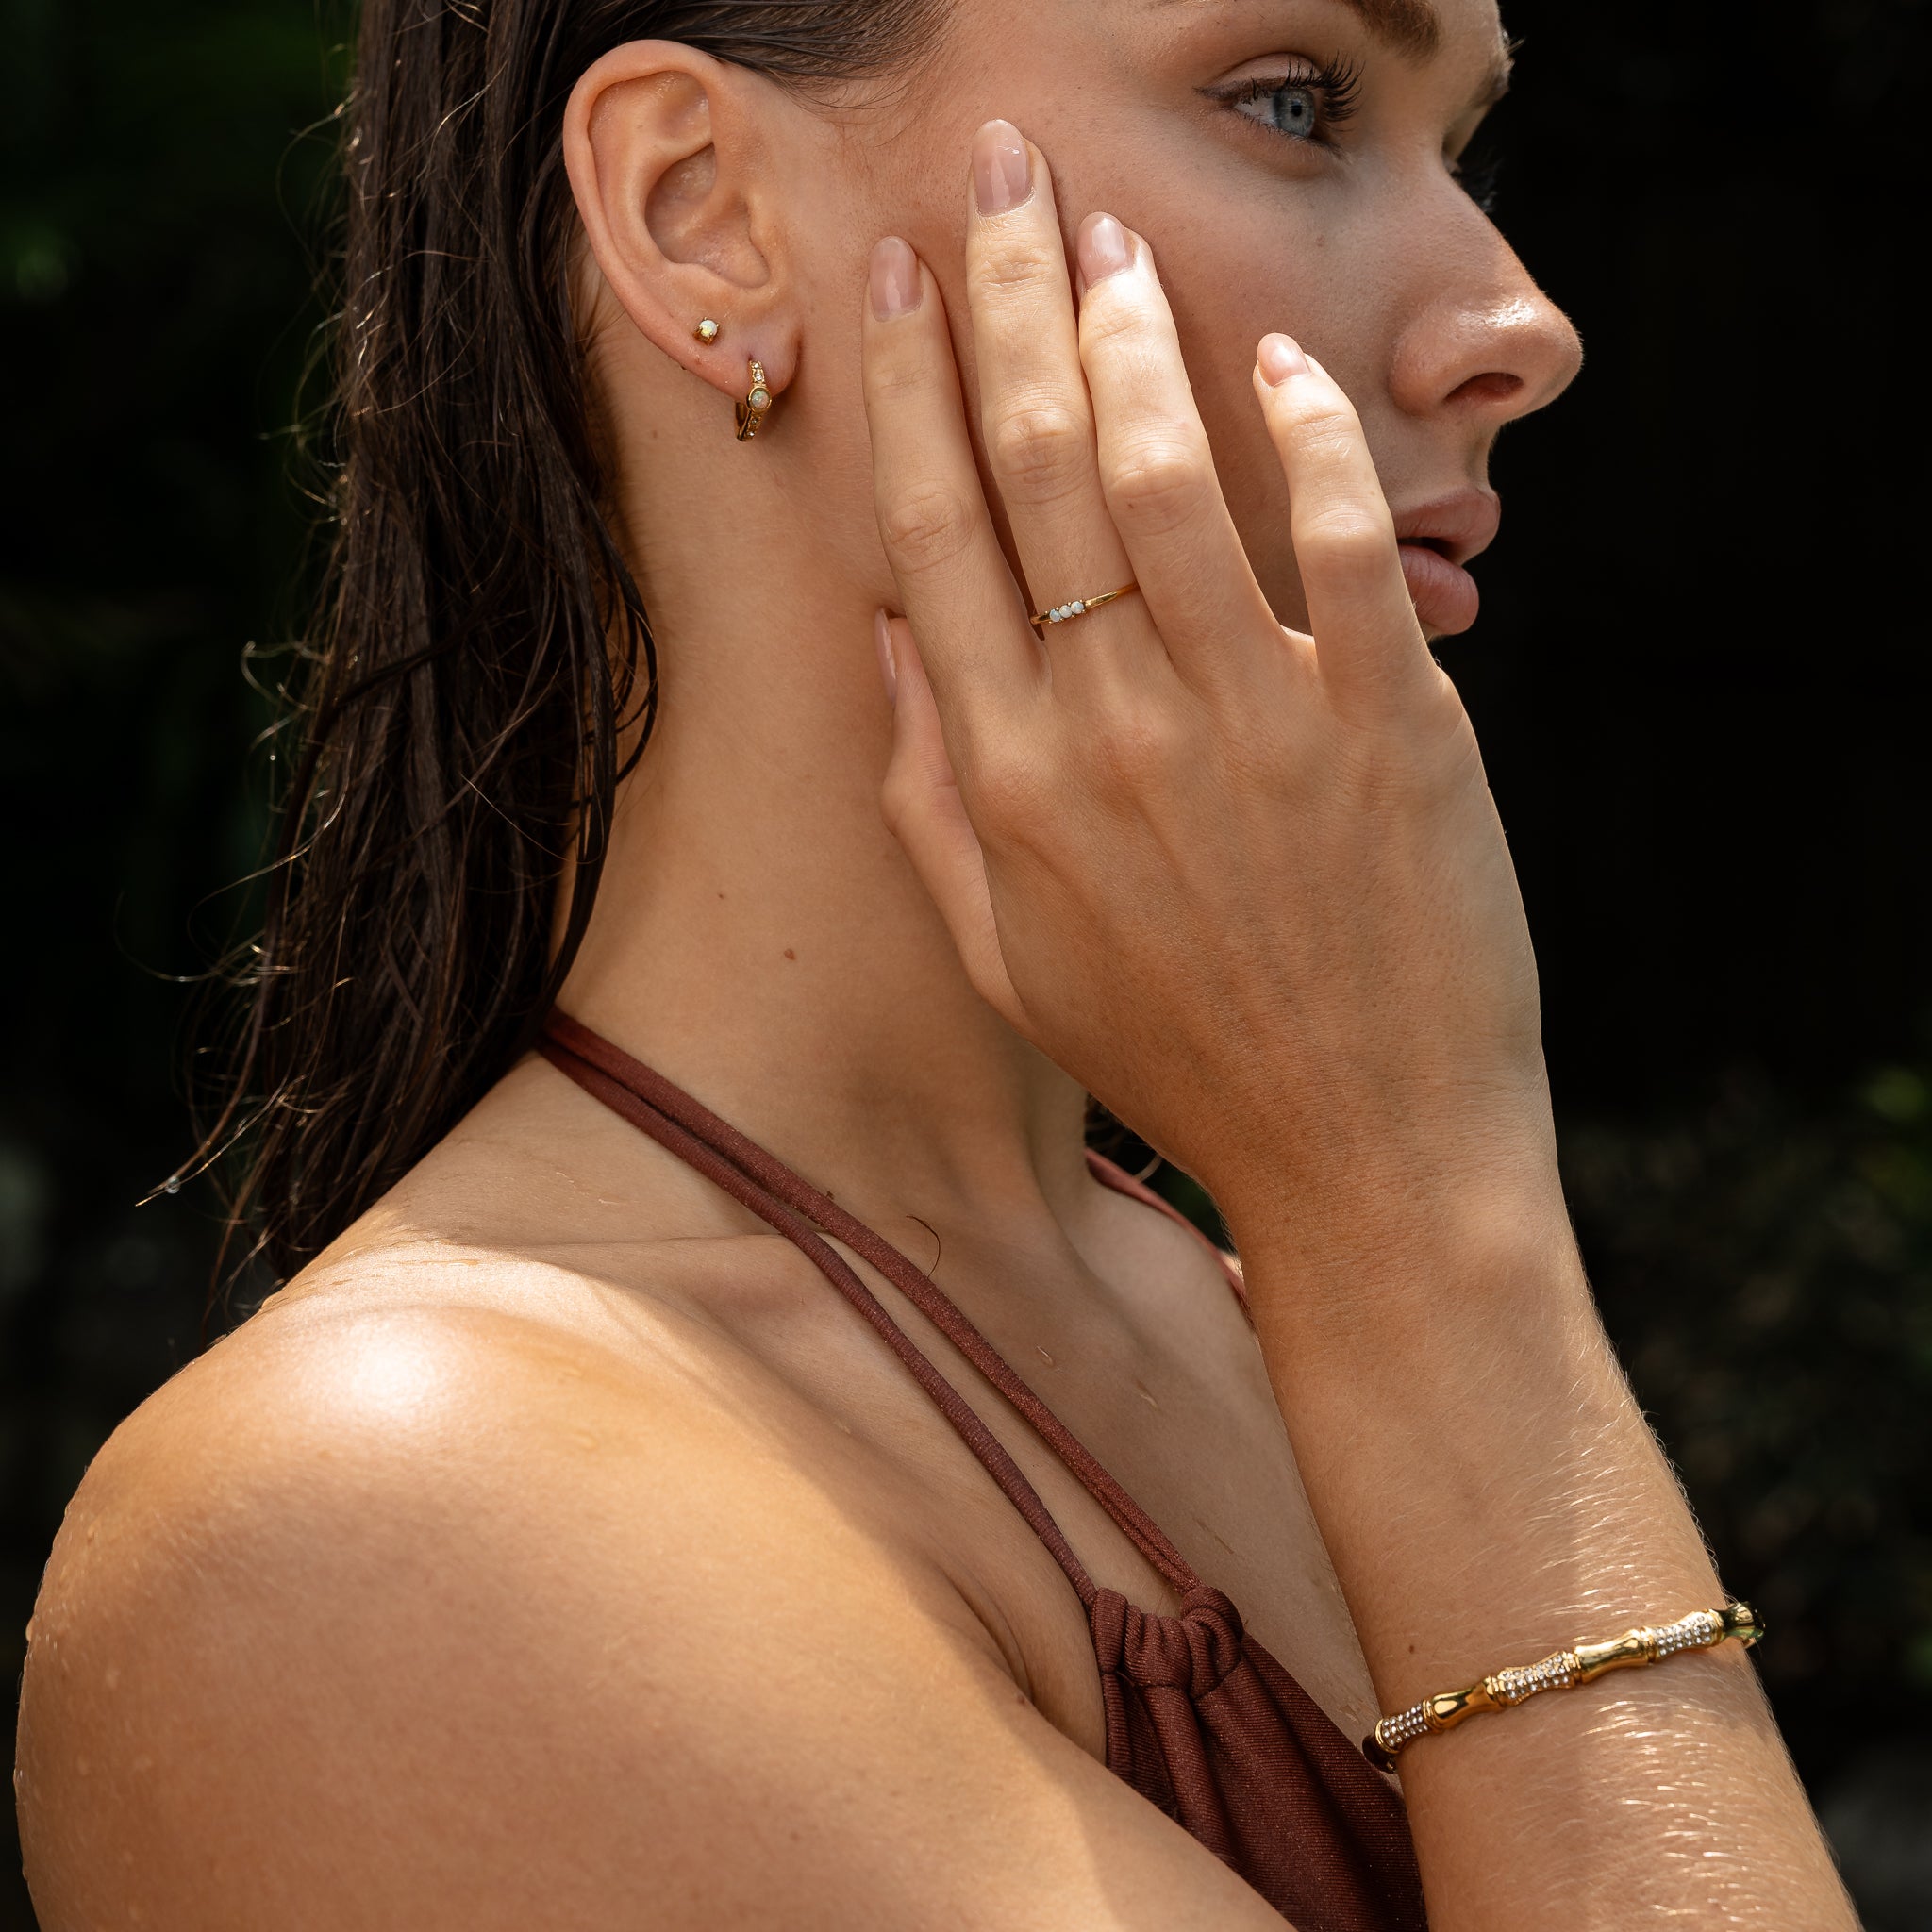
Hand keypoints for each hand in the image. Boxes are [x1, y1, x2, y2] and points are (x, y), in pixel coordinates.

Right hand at [861, 124, 1556, 1256]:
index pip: (932, 538)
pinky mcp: (1386, 724)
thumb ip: (928, 804)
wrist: (1365, 1155)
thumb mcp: (1011, 960)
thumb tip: (885, 643)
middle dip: (1004, 298)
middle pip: (1039, 469)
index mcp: (1007, 784)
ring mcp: (1252, 723)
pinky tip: (1273, 361)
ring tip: (1113, 235)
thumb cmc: (1182, 1057)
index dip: (904, 391)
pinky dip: (1308, 432)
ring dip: (1136, 332)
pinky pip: (1339, 536)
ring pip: (1173, 474)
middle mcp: (1111, 734)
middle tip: (998, 173)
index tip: (891, 278)